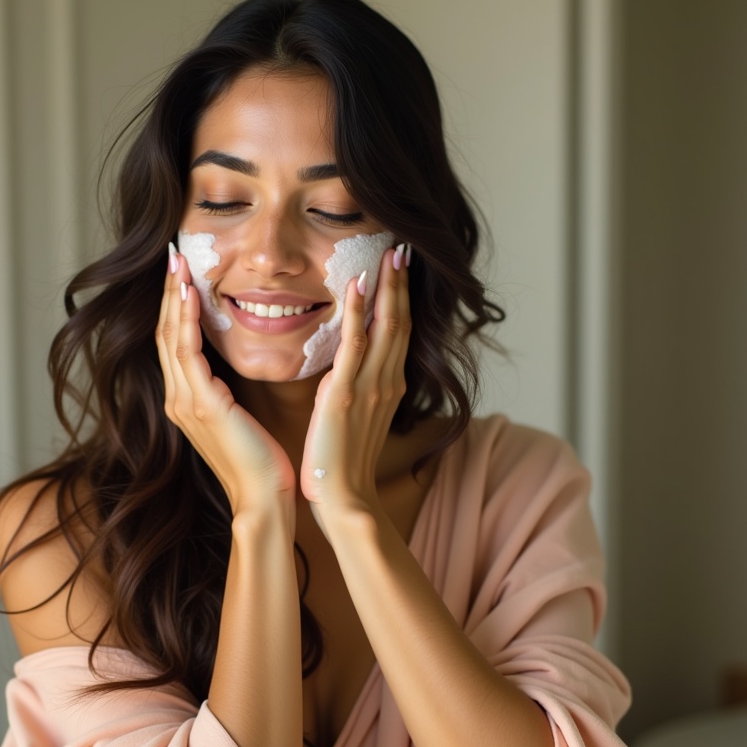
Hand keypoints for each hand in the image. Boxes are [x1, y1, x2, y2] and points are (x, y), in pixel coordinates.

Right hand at [156, 246, 295, 516]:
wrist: (264, 499)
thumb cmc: (262, 463)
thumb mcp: (241, 417)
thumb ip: (229, 390)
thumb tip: (234, 366)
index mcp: (186, 402)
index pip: (173, 342)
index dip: (172, 306)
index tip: (179, 272)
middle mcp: (177, 399)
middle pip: (163, 333)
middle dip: (166, 292)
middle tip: (172, 254)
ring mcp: (185, 402)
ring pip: (169, 337)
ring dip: (172, 297)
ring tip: (176, 263)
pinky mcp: (202, 405)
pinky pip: (187, 353)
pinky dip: (186, 322)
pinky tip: (190, 296)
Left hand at [301, 244, 411, 519]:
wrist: (343, 499)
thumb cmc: (343, 464)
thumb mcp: (357, 418)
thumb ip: (357, 390)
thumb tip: (348, 369)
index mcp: (388, 387)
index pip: (399, 333)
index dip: (401, 299)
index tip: (401, 269)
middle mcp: (386, 382)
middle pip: (400, 322)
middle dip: (402, 284)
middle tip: (403, 247)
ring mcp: (369, 387)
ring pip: (386, 327)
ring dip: (388, 289)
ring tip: (391, 254)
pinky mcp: (345, 394)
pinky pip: (355, 347)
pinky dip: (360, 314)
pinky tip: (359, 287)